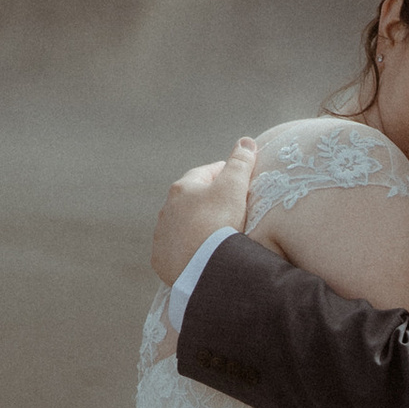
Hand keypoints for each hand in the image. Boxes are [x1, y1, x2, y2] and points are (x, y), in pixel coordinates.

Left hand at [150, 137, 256, 287]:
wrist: (202, 266)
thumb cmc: (219, 221)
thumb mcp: (234, 186)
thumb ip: (241, 162)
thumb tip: (246, 141)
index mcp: (182, 188)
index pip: (207, 173)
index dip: (225, 174)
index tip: (239, 180)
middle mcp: (167, 209)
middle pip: (191, 200)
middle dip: (208, 201)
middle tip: (229, 208)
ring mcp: (162, 235)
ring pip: (181, 224)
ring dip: (195, 225)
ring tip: (214, 234)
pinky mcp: (161, 259)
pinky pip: (175, 250)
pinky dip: (186, 248)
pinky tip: (199, 254)